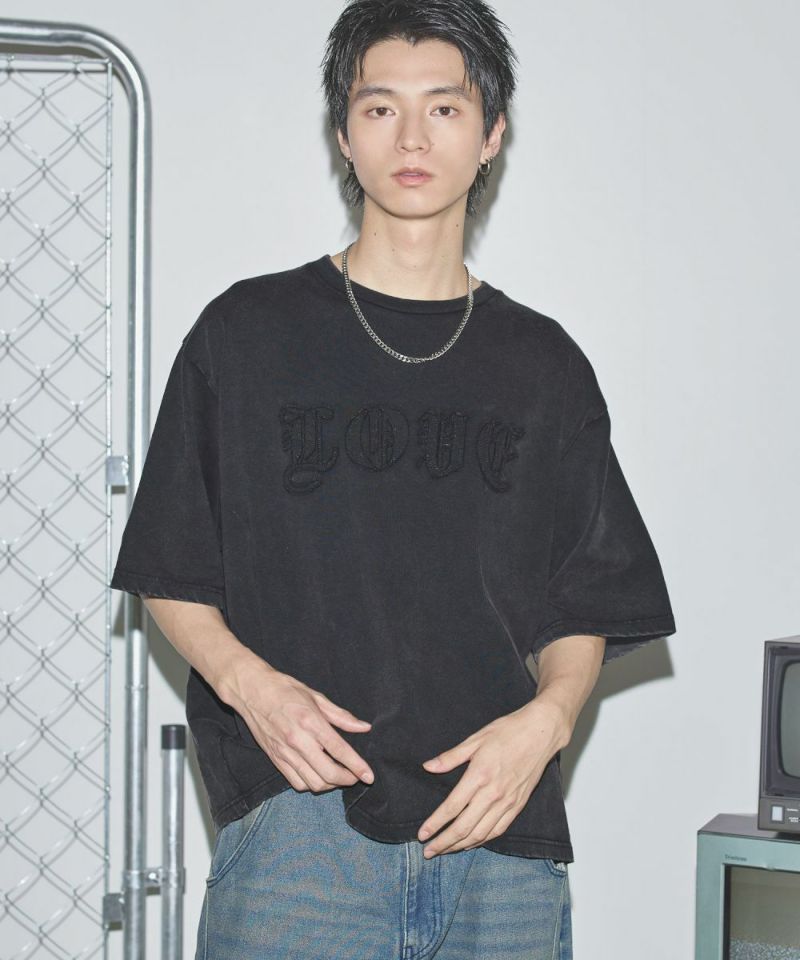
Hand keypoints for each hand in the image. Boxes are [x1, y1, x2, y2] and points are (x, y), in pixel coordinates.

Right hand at [227, 655, 375, 792]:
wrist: (252, 691)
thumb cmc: (285, 689)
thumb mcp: (316, 696)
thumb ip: (341, 716)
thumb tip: (364, 727)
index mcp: (311, 721)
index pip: (339, 750)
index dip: (357, 766)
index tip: (369, 776)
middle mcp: (298, 740)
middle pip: (328, 773)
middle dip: (347, 780)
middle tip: (356, 777)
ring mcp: (285, 752)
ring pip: (313, 783)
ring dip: (331, 785)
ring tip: (339, 777)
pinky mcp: (275, 759)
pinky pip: (297, 782)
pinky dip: (312, 784)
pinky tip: (319, 775)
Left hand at [416, 700, 566, 856]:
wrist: (541, 733)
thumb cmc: (509, 731)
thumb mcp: (475, 739)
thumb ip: (451, 757)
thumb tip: (428, 767)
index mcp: (479, 775)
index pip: (452, 807)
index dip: (435, 824)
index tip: (422, 834)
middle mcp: (493, 793)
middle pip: (464, 827)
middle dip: (444, 842)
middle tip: (428, 851)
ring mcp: (507, 802)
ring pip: (480, 834)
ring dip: (460, 846)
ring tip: (445, 850)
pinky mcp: (518, 805)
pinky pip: (498, 830)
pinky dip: (482, 840)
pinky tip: (471, 843)